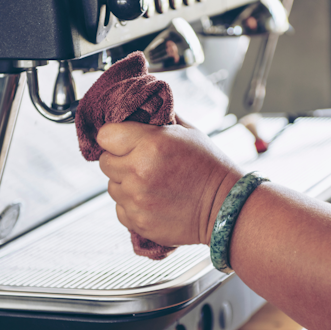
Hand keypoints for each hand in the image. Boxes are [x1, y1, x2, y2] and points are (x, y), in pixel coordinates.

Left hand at [97, 120, 242, 246]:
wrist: (225, 207)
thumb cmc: (211, 168)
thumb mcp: (188, 132)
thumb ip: (159, 119)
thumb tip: (141, 107)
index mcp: (150, 144)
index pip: (105, 135)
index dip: (114, 136)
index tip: (123, 140)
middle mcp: (138, 172)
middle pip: (104, 162)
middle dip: (119, 159)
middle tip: (140, 161)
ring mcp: (136, 200)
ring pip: (111, 187)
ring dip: (124, 183)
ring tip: (150, 182)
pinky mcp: (138, 221)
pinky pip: (120, 209)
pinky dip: (131, 205)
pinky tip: (152, 200)